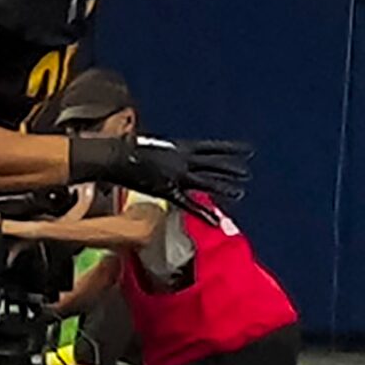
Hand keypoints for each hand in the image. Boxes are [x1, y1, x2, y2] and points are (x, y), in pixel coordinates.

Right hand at [69, 133, 253, 207]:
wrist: (117, 156)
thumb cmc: (130, 148)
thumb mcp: (156, 144)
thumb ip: (169, 150)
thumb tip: (172, 152)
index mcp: (182, 147)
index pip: (213, 147)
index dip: (231, 148)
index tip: (248, 150)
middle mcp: (184, 160)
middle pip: (213, 165)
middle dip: (230, 169)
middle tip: (246, 173)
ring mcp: (178, 176)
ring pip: (206, 182)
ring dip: (223, 187)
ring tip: (240, 191)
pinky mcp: (168, 191)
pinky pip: (188, 204)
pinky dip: (203, 213)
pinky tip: (215, 221)